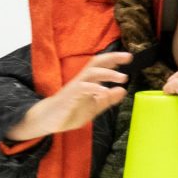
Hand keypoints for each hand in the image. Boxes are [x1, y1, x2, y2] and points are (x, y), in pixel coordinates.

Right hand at [6, 51, 129, 139]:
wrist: (48, 119)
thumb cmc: (70, 111)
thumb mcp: (93, 107)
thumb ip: (107, 100)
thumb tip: (122, 90)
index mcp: (88, 81)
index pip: (102, 65)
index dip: (115, 59)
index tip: (129, 57)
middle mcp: (82, 80)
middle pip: (96, 63)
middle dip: (112, 58)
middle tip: (128, 57)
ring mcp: (76, 86)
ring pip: (91, 73)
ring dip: (108, 73)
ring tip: (122, 78)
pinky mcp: (70, 95)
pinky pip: (83, 88)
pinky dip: (95, 89)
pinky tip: (105, 92)